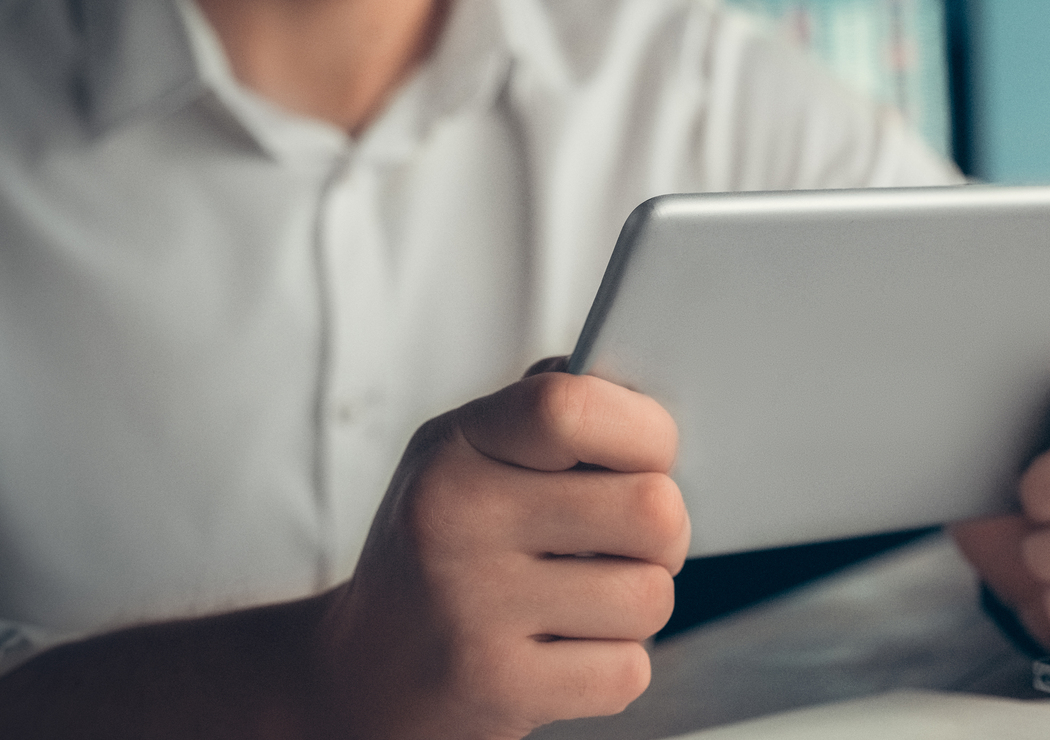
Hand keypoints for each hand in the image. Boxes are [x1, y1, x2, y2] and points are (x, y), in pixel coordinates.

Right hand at [312, 360, 689, 739]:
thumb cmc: (441, 550)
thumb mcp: (465, 456)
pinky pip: (627, 672)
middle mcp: (455, 521)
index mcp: (456, 449)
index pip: (573, 407)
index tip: (648, 456)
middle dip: (665, 532)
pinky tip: (564, 654)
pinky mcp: (495, 688)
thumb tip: (638, 390)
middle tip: (629, 544)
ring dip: (637, 605)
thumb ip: (545, 411)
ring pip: (651, 596)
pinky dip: (613, 668)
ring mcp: (471, 610)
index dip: (645, 430)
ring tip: (585, 602)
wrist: (357, 676)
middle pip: (652, 509)